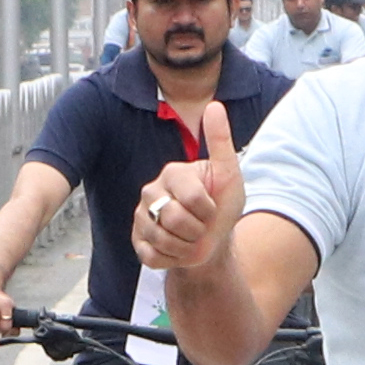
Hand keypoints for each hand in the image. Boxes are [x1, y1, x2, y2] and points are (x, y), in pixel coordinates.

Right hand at [132, 97, 241, 272]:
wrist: (214, 239)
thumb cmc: (222, 204)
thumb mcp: (229, 174)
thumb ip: (220, 141)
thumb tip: (215, 105)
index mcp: (172, 173)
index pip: (193, 199)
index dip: (209, 211)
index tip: (212, 208)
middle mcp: (150, 191)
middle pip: (175, 219)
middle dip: (198, 231)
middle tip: (201, 226)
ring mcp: (140, 217)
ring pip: (162, 240)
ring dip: (186, 247)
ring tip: (191, 237)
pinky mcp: (136, 241)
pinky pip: (151, 256)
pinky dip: (172, 259)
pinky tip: (177, 249)